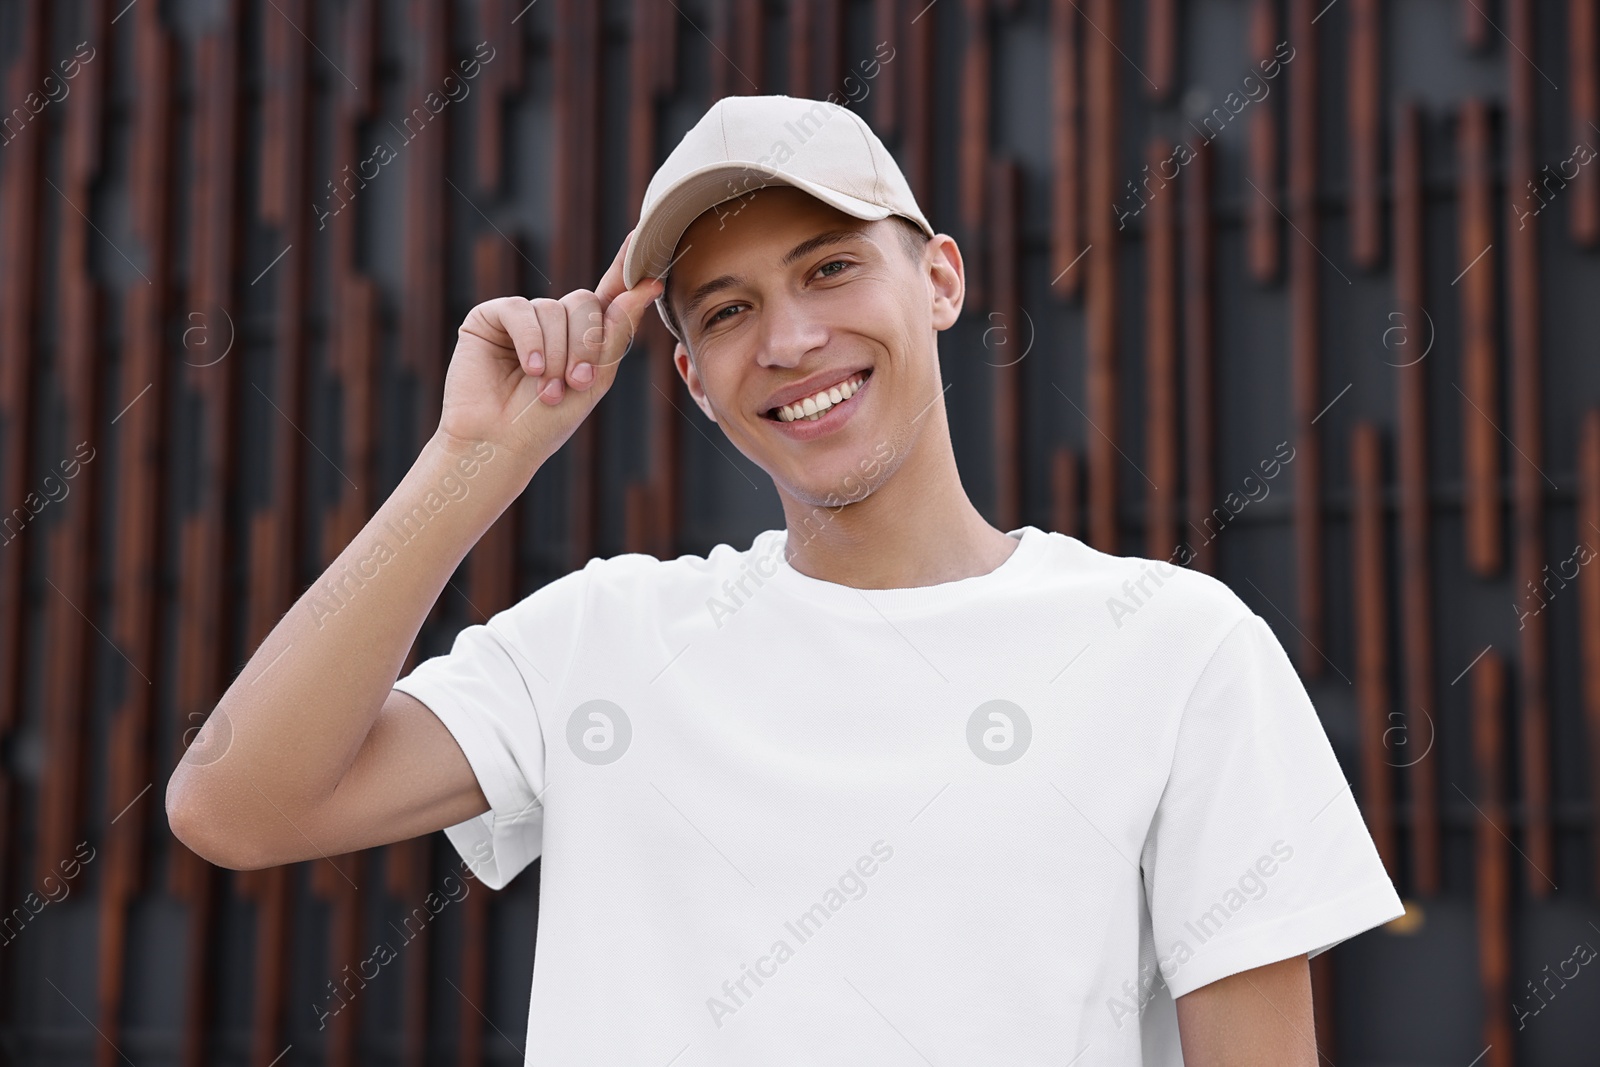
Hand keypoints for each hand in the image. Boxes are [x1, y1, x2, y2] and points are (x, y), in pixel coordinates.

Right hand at [436, 228, 663, 466]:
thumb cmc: (547, 423)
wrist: (499, 444)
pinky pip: (521, 310)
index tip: (643, 235)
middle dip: (586, 345)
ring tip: (547, 389)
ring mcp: (523, 317)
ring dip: (556, 354)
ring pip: (554, 309)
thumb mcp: (594, 380)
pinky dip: (530, 341)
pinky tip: (529, 368)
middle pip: (585, 303)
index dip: (625, 267)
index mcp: (583, 336)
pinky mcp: (491, 317)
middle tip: (575, 382)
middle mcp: (554, 322)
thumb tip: (643, 289)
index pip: (609, 295)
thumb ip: (616, 334)